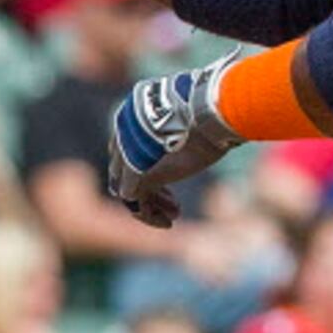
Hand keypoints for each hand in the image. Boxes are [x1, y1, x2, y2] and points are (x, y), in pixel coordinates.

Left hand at [105, 53, 249, 228]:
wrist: (209, 110)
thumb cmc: (207, 114)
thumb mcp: (189, 124)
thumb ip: (180, 133)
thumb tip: (197, 138)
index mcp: (132, 117)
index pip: (127, 150)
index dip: (147, 170)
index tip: (172, 182)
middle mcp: (123, 133)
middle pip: (126, 170)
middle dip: (151, 190)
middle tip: (175, 205)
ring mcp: (128, 154)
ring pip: (127, 188)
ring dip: (150, 205)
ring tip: (173, 216)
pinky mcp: (137, 173)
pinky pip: (133, 201)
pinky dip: (148, 215)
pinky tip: (167, 222)